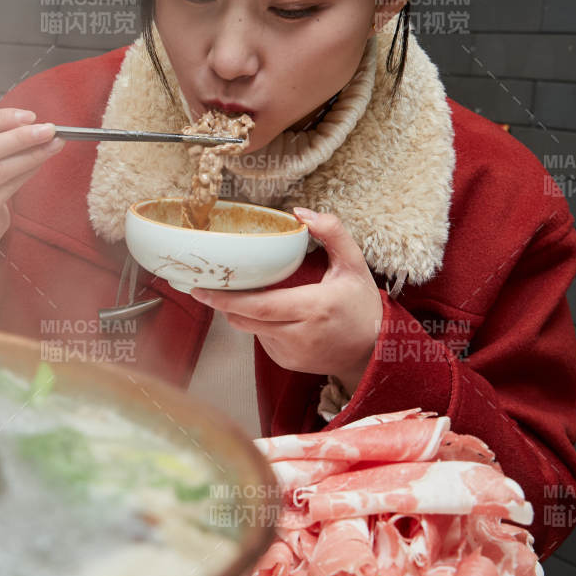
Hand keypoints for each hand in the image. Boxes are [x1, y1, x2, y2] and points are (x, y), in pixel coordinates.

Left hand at [190, 208, 383, 392]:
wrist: (373, 350)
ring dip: (241, 312)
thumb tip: (301, 213)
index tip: (203, 289)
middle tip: (202, 288)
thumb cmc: (361, 305)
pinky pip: (260, 339)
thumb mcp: (354, 264)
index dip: (228, 299)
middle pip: (246, 320)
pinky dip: (258, 324)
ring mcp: (292, 352)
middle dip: (222, 304)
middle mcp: (300, 334)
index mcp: (315, 307)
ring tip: (245, 294)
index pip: (260, 306)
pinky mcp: (287, 362)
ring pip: (250, 329)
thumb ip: (332, 233)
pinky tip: (271, 313)